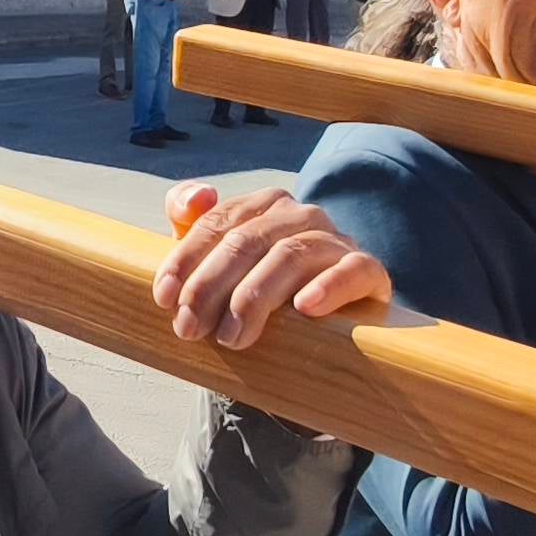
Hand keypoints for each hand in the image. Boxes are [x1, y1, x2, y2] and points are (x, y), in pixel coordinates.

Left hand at [151, 182, 390, 349]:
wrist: (330, 327)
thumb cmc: (264, 291)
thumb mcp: (220, 260)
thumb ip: (192, 222)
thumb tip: (196, 197)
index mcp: (265, 205)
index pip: (218, 223)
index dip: (187, 259)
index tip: (165, 299)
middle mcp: (302, 215)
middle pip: (248, 240)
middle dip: (211, 287)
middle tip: (190, 329)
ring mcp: (337, 241)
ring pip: (291, 255)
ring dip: (255, 297)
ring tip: (232, 337)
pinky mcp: (370, 272)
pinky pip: (354, 270)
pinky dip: (329, 286)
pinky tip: (305, 308)